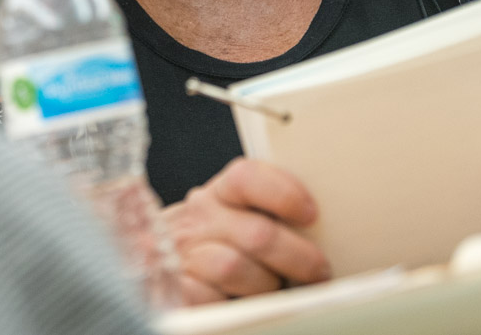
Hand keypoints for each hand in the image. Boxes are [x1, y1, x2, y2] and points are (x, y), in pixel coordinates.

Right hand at [163, 157, 330, 304]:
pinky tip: (238, 302)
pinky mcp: (173, 286)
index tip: (311, 214)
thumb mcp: (235, 220)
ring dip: (264, 285)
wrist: (156, 267)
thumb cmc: (213, 246)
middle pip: (257, 232)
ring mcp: (183, 253)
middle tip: (318, 272)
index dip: (282, 192)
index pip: (246, 177)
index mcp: (219, 195)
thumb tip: (324, 230)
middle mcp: (198, 219)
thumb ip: (265, 215)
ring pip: (233, 266)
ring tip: (272, 291)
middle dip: (297, 257)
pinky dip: (230, 304)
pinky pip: (208, 297)